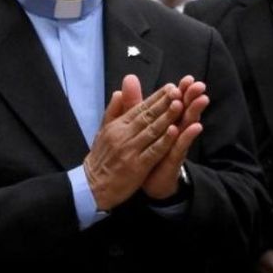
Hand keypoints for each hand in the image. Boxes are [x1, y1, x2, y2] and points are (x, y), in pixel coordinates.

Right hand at [83, 76, 182, 209]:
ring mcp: (130, 151)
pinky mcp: (136, 166)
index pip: (140, 108)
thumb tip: (118, 92)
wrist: (92, 185)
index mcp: (117, 126)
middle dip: (164, 103)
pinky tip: (175, 131)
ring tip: (180, 105)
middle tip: (179, 90)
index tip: (172, 87)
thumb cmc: (101, 157)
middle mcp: (123, 135)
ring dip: (167, 117)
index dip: (156, 97)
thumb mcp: (103, 131)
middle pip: (147, 116)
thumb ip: (113, 111)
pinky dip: (164, 141)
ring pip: (152, 131)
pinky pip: (153, 151)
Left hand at [142, 75, 207, 199]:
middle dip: (192, 97)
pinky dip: (186, 137)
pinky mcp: (173, 159)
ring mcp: (175, 145)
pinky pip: (180, 146)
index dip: (182, 91)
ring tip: (201, 100)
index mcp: (165, 121)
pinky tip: (192, 127)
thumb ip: (134, 102)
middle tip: (199, 85)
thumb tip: (129, 78)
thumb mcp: (136, 123)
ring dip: (194, 113)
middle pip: (184, 111)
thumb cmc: (145, 150)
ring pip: (186, 126)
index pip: (175, 102)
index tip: (188, 78)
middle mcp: (174, 131)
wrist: (147, 181)